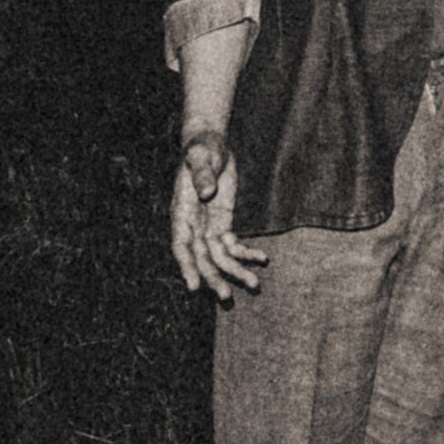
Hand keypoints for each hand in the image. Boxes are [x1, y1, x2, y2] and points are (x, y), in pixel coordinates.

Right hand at [170, 134, 265, 301]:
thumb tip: (206, 193)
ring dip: (235, 271)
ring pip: (220, 256)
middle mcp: (193, 226)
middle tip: (227, 296)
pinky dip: (246, 253)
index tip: (194, 287)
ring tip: (254, 285)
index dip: (186, 267)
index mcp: (181, 213)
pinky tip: (262, 259)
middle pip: (202, 258)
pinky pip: (233, 244)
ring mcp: (208, 227)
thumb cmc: (201, 150)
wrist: (211, 147)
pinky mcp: (223, 223)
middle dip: (214, 277)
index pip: (181, 246)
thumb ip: (202, 175)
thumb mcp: (201, 158)